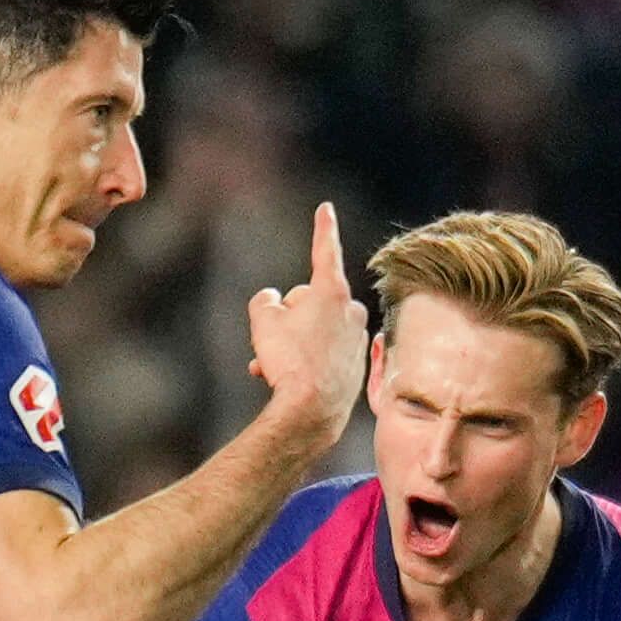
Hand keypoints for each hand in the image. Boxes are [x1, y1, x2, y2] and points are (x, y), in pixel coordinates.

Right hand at [246, 201, 368, 452]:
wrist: (312, 411)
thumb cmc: (288, 360)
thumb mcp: (263, 320)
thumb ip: (265, 300)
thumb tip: (274, 301)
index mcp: (332, 292)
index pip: (325, 250)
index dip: (322, 227)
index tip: (325, 209)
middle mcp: (352, 311)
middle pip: (310, 301)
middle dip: (290, 316)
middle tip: (275, 340)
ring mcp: (357, 339)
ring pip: (315, 330)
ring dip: (293, 342)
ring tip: (273, 364)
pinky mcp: (357, 365)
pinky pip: (325, 353)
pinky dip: (307, 361)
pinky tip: (289, 378)